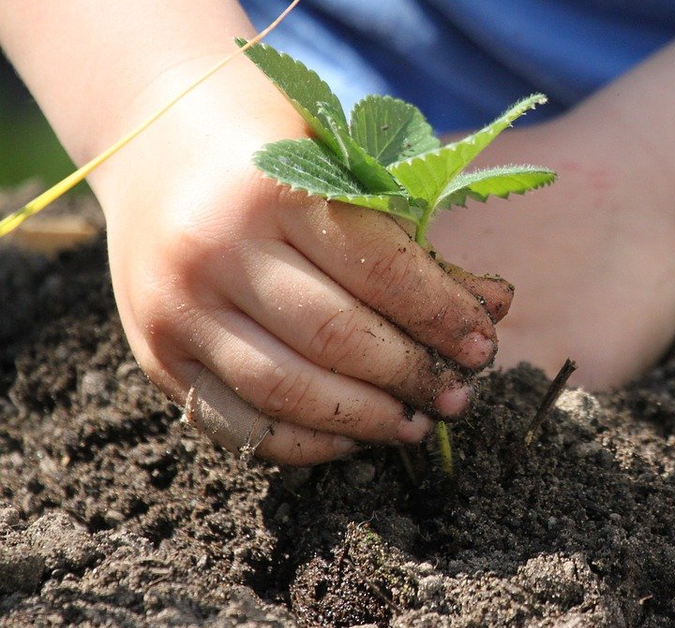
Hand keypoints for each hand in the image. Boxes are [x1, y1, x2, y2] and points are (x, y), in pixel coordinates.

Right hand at [93, 62, 511, 464]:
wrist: (158, 141)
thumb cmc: (278, 153)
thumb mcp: (348, 174)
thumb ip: (414, 246)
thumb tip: (495, 307)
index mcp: (272, 188)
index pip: (377, 268)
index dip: (440, 315)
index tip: (481, 346)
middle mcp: (214, 249)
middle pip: (334, 336)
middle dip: (410, 375)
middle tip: (458, 396)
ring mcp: (177, 307)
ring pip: (286, 390)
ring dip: (366, 419)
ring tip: (415, 424)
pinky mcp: (156, 356)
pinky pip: (237, 425)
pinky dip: (303, 443)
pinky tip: (352, 437)